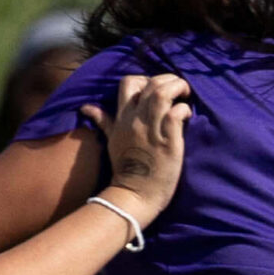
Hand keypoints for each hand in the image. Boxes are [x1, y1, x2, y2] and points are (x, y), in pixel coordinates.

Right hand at [88, 73, 190, 217]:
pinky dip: (184, 109)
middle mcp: (136, 120)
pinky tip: (187, 115)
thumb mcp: (112, 140)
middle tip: (179, 89)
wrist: (134, 196)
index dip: (145, 79)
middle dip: (169, 80)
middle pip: (151, 83)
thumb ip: (103, 121)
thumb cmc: (125, 169)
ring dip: (178, 88)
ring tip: (186, 95)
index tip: (157, 90)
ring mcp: (152, 130)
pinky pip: (176, 115)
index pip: (129, 82)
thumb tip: (86, 107)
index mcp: (123, 117)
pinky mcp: (168, 143)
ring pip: (163, 93)